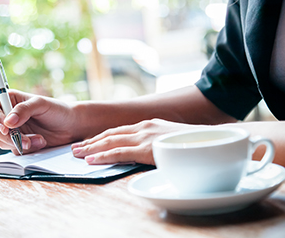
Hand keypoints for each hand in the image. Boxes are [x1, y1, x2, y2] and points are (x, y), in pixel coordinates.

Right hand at [0, 89, 76, 154]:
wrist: (72, 126)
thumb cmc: (58, 110)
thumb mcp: (41, 104)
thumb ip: (24, 109)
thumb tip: (8, 121)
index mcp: (10, 100)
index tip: (8, 127)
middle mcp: (8, 116)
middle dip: (10, 136)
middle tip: (27, 140)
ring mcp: (13, 131)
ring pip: (3, 142)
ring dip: (21, 144)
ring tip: (40, 139)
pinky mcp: (20, 143)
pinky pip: (15, 150)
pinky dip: (28, 149)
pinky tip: (41, 143)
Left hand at [71, 118, 193, 164]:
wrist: (210, 140)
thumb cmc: (192, 142)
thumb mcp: (169, 138)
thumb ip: (156, 142)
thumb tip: (149, 150)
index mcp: (148, 124)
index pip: (119, 130)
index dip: (101, 137)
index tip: (89, 142)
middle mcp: (143, 127)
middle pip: (111, 134)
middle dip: (91, 141)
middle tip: (75, 147)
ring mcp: (145, 136)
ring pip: (111, 141)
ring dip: (91, 148)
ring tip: (76, 153)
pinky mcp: (147, 148)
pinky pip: (120, 152)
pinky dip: (103, 155)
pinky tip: (92, 160)